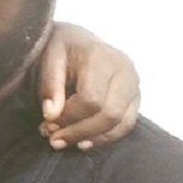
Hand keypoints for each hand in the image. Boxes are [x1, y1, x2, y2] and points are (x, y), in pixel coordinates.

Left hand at [38, 22, 139, 150]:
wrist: (77, 39)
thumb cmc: (61, 48)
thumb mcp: (48, 58)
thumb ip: (50, 86)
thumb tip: (51, 115)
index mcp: (101, 56)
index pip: (91, 98)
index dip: (69, 117)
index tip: (47, 123)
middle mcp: (124, 70)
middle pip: (109, 114)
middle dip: (79, 131)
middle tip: (54, 139)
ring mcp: (134, 84)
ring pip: (121, 123)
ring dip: (91, 138)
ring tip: (63, 141)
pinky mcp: (136, 97)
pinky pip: (126, 125)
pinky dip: (105, 137)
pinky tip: (83, 142)